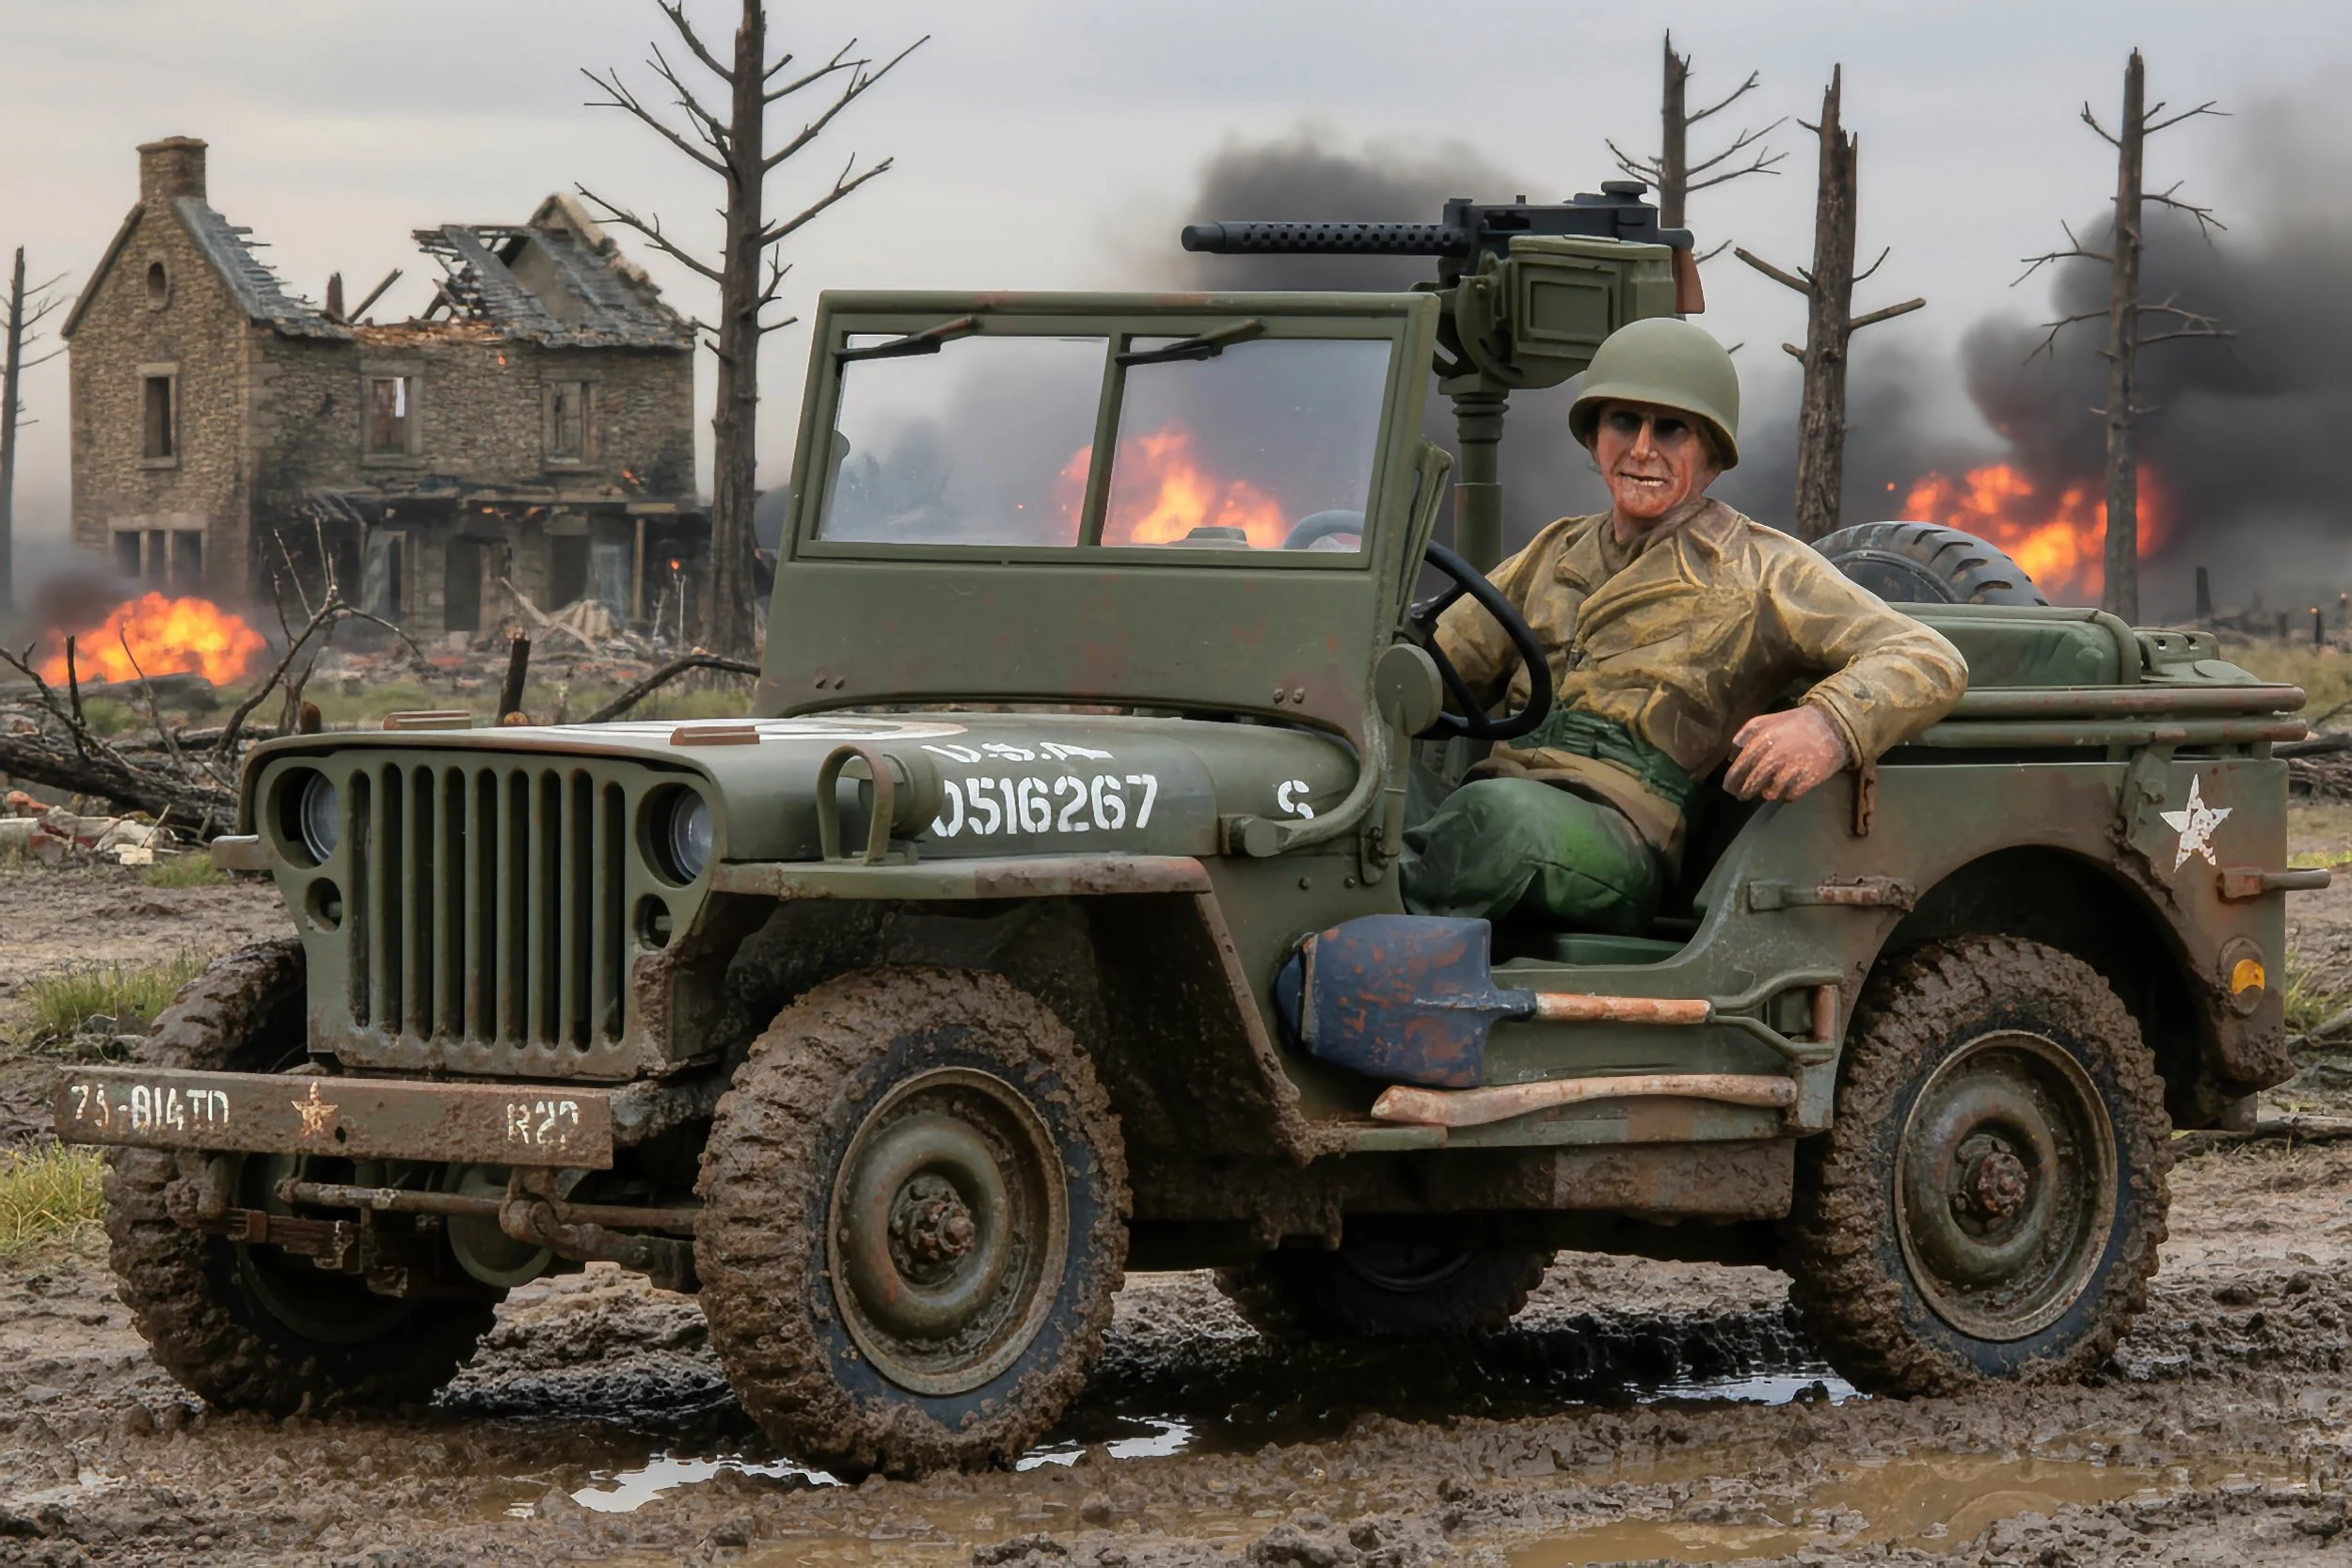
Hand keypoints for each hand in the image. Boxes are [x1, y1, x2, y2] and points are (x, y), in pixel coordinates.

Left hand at [1725, 707, 1851, 801]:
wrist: (1831, 725)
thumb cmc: (1793, 723)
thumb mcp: (1763, 722)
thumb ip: (1742, 737)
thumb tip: (1730, 759)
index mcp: (1759, 742)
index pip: (1738, 770)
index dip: (1731, 782)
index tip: (1729, 788)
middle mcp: (1772, 759)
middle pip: (1750, 787)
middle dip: (1745, 793)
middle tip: (1744, 794)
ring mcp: (1790, 771)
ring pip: (1769, 795)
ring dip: (1767, 793)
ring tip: (1769, 787)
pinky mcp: (1807, 781)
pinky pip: (1788, 797)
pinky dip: (1786, 795)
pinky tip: (1787, 787)